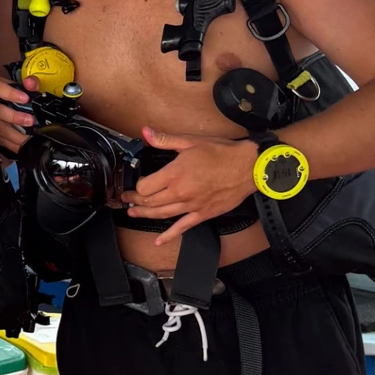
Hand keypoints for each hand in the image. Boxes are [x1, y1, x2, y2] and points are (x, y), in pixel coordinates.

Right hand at [0, 73, 36, 155]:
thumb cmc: (6, 91)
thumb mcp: (18, 83)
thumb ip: (28, 82)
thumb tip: (31, 83)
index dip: (10, 93)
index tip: (25, 98)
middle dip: (14, 117)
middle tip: (29, 120)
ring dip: (13, 133)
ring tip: (27, 136)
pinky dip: (10, 143)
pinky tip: (20, 144)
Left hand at [122, 127, 256, 244]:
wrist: (248, 167)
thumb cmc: (221, 153)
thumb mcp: (190, 142)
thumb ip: (165, 140)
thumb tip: (145, 132)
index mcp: (175, 174)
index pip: (145, 186)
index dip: (138, 185)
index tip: (137, 182)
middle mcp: (180, 192)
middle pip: (150, 202)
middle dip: (135, 201)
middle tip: (126, 199)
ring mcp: (191, 206)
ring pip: (162, 215)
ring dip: (145, 215)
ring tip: (133, 213)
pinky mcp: (203, 214)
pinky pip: (182, 227)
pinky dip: (169, 236)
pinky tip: (159, 241)